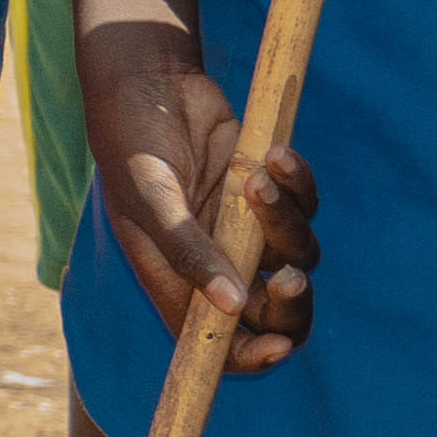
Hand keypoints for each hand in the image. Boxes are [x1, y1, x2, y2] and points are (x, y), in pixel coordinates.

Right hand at [85, 32, 318, 367]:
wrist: (149, 81)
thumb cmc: (131, 143)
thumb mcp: (150, 200)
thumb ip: (188, 253)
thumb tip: (231, 308)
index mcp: (178, 279)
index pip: (220, 341)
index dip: (251, 355)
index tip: (277, 346)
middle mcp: (218, 260)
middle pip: (275, 311)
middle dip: (290, 304)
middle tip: (289, 280)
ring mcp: (247, 226)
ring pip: (296, 252)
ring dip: (285, 222)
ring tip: (256, 178)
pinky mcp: (269, 191)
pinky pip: (305, 201)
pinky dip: (298, 182)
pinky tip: (275, 154)